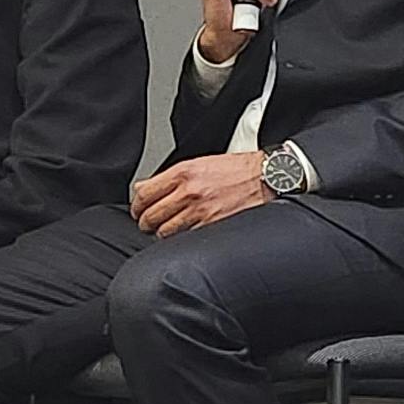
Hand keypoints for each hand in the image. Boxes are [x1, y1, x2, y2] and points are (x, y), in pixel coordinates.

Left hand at [133, 151, 272, 234]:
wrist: (266, 177)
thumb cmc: (238, 170)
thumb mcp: (200, 164)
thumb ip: (172, 176)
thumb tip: (145, 187)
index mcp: (184, 172)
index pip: (145, 193)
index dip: (137, 206)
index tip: (138, 210)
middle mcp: (190, 191)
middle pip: (151, 214)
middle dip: (146, 222)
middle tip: (148, 224)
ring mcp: (200, 211)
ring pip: (165, 230)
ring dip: (161, 233)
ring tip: (165, 231)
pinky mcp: (212, 225)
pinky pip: (185, 238)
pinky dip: (180, 239)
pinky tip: (183, 235)